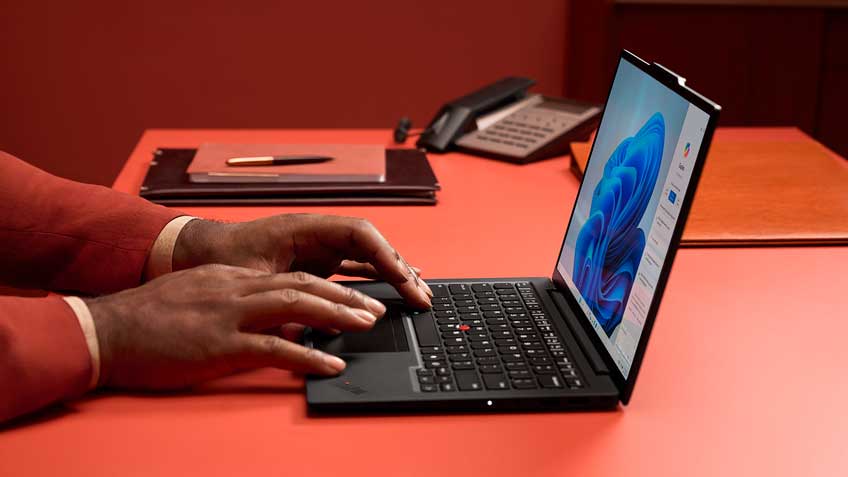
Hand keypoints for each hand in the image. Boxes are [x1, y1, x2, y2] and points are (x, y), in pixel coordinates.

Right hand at [85, 264, 385, 389]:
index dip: (327, 286)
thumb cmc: (146, 316)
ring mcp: (229, 315)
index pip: (290, 276)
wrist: (107, 329)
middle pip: (302, 285)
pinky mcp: (220, 345)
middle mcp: (236, 289)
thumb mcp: (196, 296)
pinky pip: (275, 349)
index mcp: (231, 278)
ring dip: (337, 315)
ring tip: (365, 326)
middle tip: (373, 309)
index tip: (351, 296)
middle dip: (343, 296)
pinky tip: (330, 363)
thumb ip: (233, 301)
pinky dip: (308, 356)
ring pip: (296, 307)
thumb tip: (266, 317)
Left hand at [171, 214, 431, 307]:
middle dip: (400, 268)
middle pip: (372, 245)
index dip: (386, 255)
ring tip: (417, 293)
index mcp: (306, 227)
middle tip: (423, 294)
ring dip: (393, 273)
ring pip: (368, 256)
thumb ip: (286, 292)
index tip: (403, 278)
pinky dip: (376, 277)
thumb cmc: (223, 257)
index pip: (359, 234)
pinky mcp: (317, 262)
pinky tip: (395, 287)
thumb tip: (319, 318)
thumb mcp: (252, 275)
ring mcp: (320, 247)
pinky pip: (356, 267)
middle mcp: (319, 234)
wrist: (201, 252)